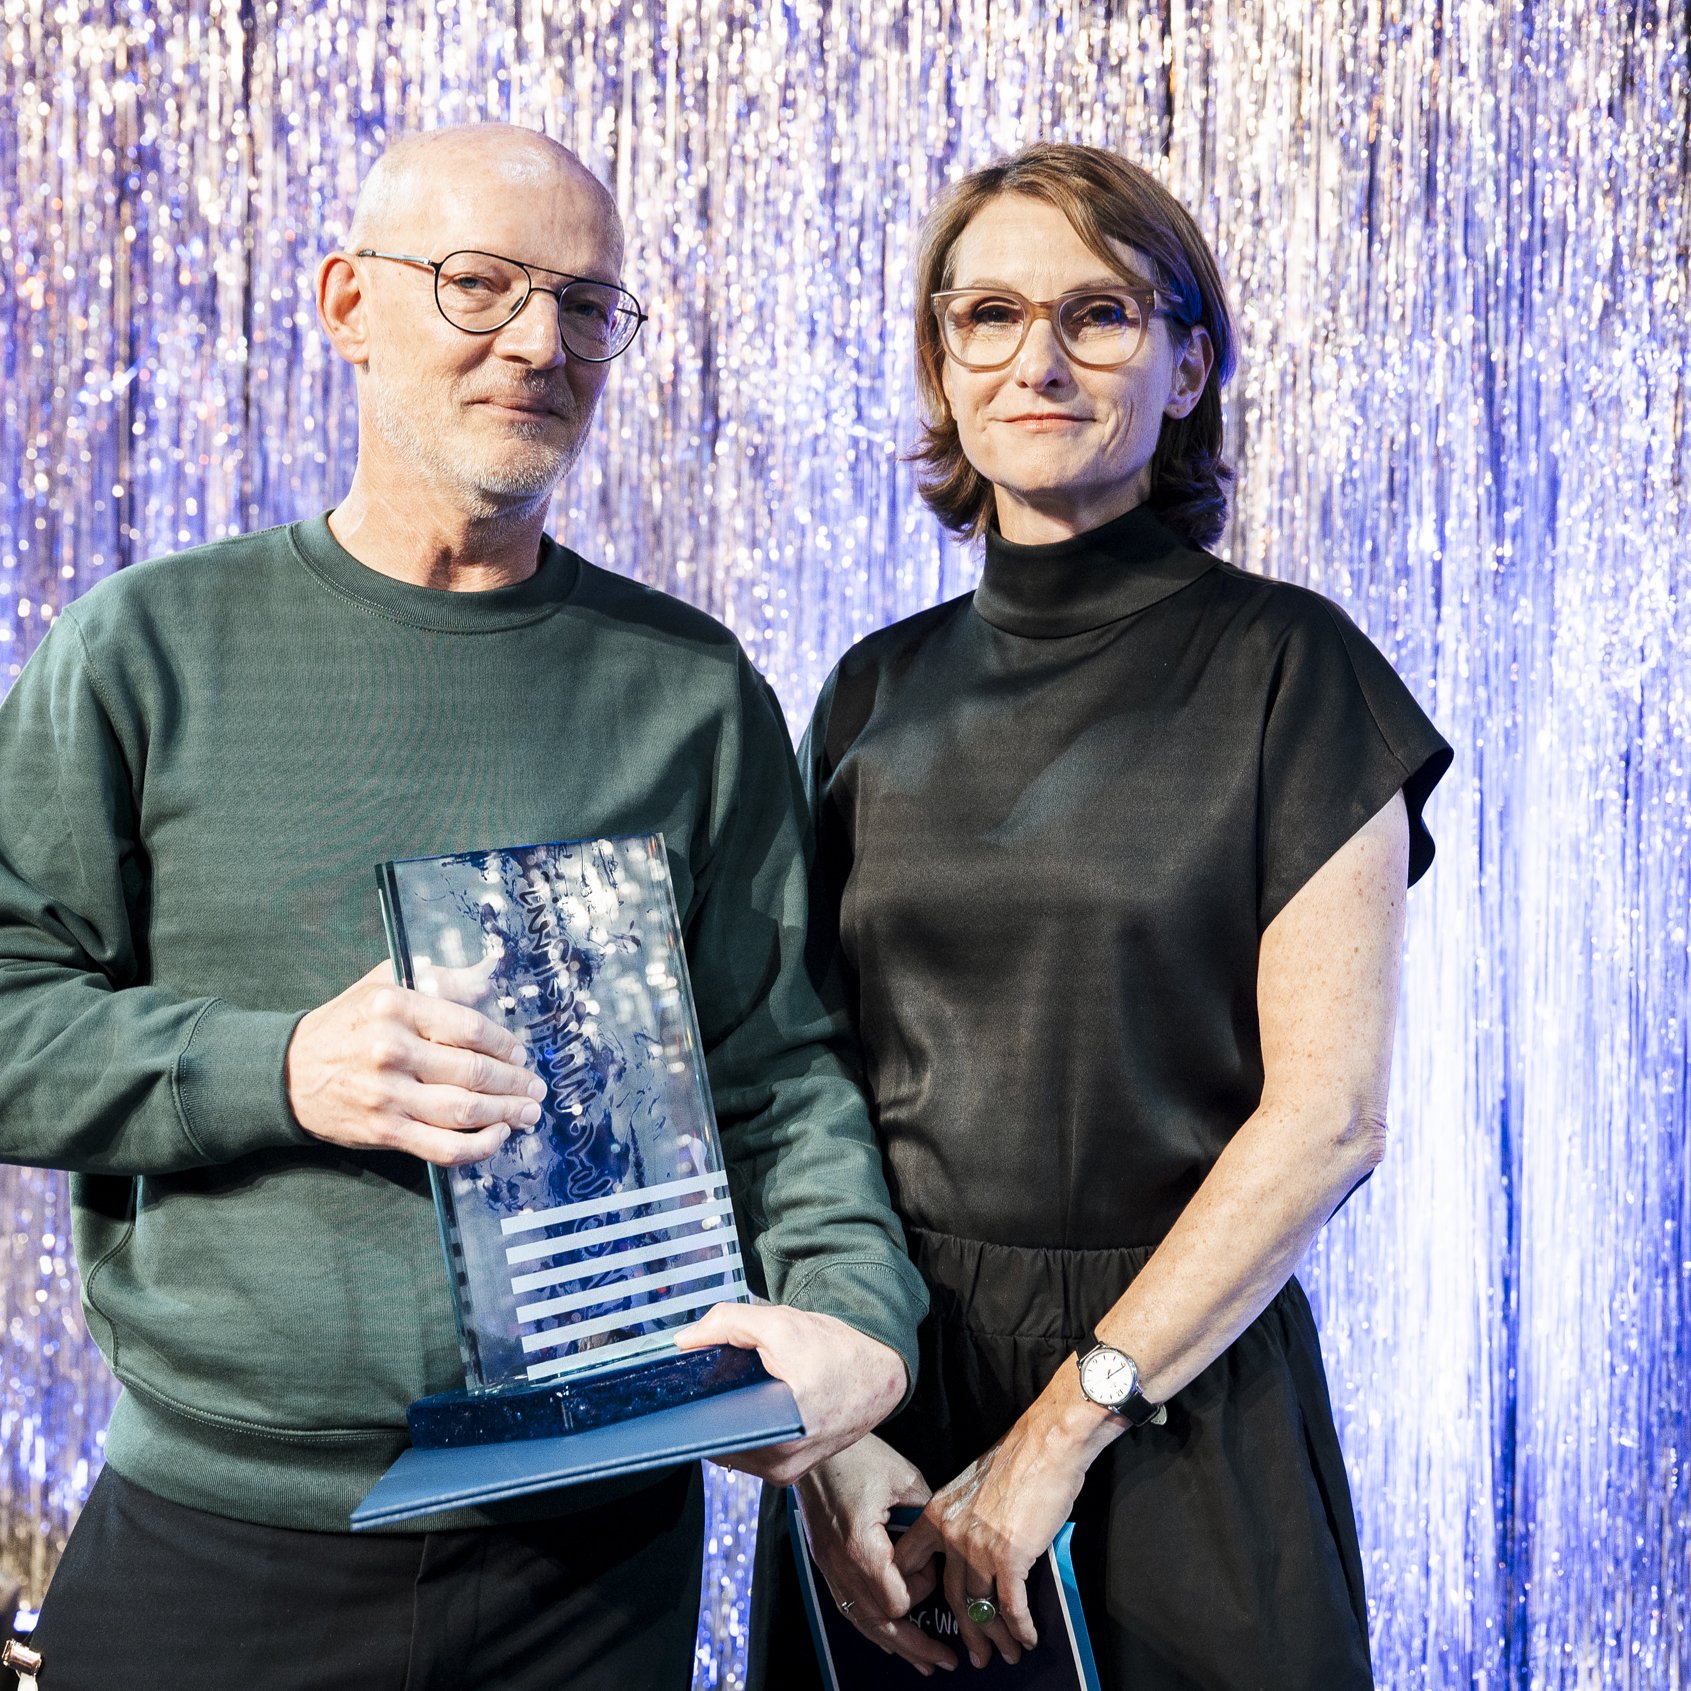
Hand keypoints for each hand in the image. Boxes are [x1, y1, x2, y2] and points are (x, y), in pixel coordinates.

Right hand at [286, 962, 546, 1165]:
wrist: (289, 1072)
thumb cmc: (349, 1023)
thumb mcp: (386, 983)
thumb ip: (441, 979)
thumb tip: (490, 975)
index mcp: (396, 1006)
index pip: (470, 1028)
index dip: (505, 1045)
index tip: (521, 1055)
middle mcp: (392, 1050)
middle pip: (473, 1071)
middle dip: (515, 1083)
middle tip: (536, 1089)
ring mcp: (388, 1095)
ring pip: (464, 1110)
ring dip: (506, 1114)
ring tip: (528, 1113)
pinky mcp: (385, 1131)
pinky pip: (443, 1146)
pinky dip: (479, 1146)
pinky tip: (498, 1136)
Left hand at [673, 1302, 906, 1484]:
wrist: (879, 1371)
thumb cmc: (836, 1350)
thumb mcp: (781, 1323)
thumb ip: (727, 1324)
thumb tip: (683, 1341)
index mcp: (784, 1434)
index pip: (714, 1430)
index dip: (694, 1405)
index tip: (681, 1388)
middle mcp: (783, 1465)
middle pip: (721, 1439)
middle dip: (709, 1409)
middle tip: (708, 1382)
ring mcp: (786, 1472)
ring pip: (733, 1447)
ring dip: (726, 1420)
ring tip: (730, 1391)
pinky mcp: (789, 1471)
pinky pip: (749, 1451)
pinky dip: (743, 1428)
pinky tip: (747, 1405)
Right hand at [795, 1437, 954, 1675]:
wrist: (813, 1445)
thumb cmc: (858, 1456)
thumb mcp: (903, 1479)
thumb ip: (926, 1516)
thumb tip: (945, 1540)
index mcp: (861, 1548)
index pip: (897, 1601)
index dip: (921, 1590)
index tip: (931, 1566)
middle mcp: (841, 1565)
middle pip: (879, 1623)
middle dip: (913, 1645)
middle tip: (942, 1661)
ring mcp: (829, 1566)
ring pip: (860, 1620)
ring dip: (892, 1641)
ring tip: (919, 1659)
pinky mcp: (824, 1559)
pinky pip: (847, 1604)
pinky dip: (869, 1622)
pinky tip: (886, 1634)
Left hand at [893, 1385, 1115, 1668]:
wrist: (1047, 1443)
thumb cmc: (1017, 1458)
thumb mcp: (971, 1485)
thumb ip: (963, 1518)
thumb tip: (972, 1546)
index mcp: (938, 1512)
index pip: (910, 1560)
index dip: (914, 1591)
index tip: (923, 1612)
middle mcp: (952, 1534)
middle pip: (951, 1596)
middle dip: (965, 1631)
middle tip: (976, 1653)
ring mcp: (979, 1548)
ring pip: (979, 1607)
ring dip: (995, 1637)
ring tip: (1006, 1654)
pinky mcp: (1010, 1557)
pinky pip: (1012, 1606)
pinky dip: (1020, 1628)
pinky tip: (1028, 1638)